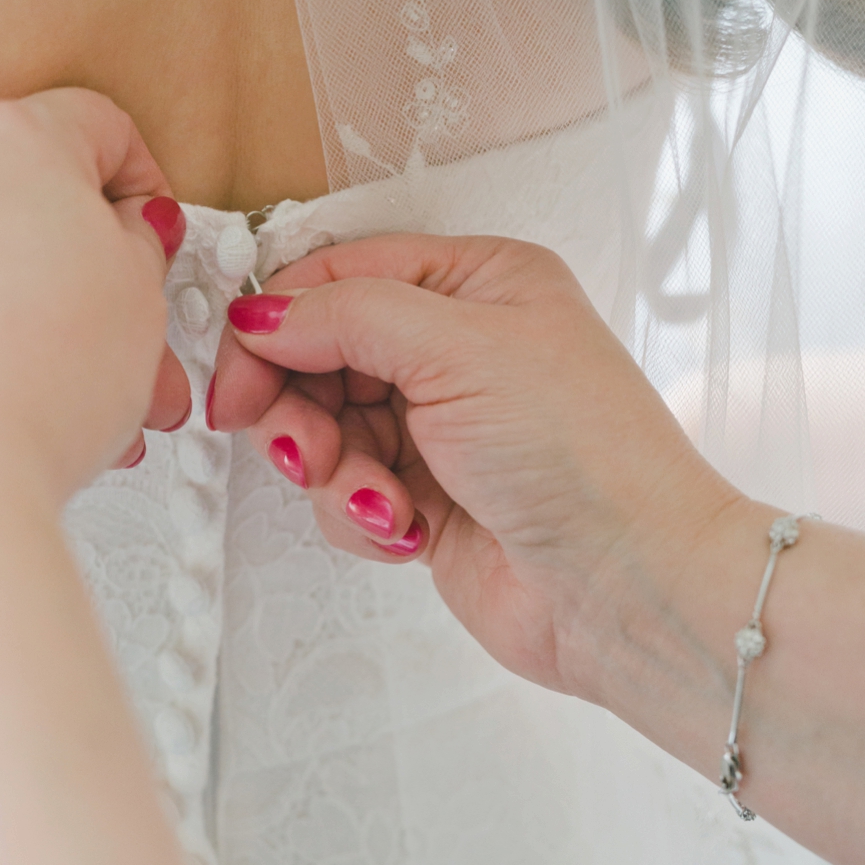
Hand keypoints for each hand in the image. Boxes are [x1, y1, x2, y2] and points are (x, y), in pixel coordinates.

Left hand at [0, 87, 189, 499]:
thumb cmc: (32, 385)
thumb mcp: (141, 293)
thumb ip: (139, 239)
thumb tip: (125, 233)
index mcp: (9, 134)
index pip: (100, 126)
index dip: (144, 189)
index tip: (154, 238)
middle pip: (36, 197)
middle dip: (97, 274)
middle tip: (132, 334)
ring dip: (47, 314)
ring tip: (89, 392)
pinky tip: (22, 393)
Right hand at [207, 233, 739, 701]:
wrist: (629, 589)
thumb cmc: (579, 454)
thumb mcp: (455, 348)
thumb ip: (343, 316)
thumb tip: (257, 314)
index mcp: (475, 283)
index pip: (339, 276)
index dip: (278, 320)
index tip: (234, 371)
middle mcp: (454, 347)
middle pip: (317, 355)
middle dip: (296, 408)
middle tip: (293, 448)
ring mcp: (436, 424)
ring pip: (321, 427)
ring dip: (330, 469)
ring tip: (372, 499)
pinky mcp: (421, 496)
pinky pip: (342, 489)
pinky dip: (358, 512)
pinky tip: (404, 531)